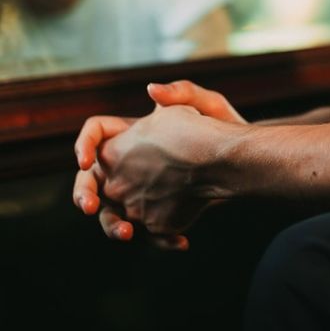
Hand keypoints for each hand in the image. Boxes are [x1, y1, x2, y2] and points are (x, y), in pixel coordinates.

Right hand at [73, 81, 246, 247]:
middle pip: (93, 181)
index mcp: (136, 134)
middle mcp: (133, 164)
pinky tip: (181, 240)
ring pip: (114, 213)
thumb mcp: (208, 104)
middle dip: (84, 195)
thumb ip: (182, 92)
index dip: (84, 144)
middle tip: (89, 206)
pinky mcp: (162, 213)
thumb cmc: (224, 126)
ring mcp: (144, 191)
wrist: (245, 158)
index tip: (84, 160)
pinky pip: (150, 231)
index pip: (96, 135)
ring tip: (128, 232)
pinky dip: (161, 240)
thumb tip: (151, 89)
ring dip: (113, 225)